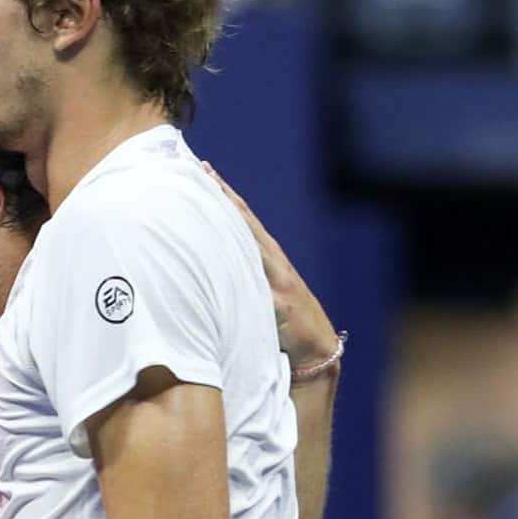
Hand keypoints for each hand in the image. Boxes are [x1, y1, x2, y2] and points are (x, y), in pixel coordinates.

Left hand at [202, 162, 338, 368]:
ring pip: (250, 244)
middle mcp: (274, 262)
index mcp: (267, 258)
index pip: (242, 217)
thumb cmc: (284, 323)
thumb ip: (242, 275)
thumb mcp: (261, 294)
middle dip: (224, 195)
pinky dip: (243, 269)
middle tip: (202, 170)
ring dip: (231, 220)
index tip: (203, 169)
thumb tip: (206, 262)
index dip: (224, 193)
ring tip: (210, 195)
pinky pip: (257, 284)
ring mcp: (279, 281)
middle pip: (245, 221)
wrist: (316, 349)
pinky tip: (226, 255)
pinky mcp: (281, 305)